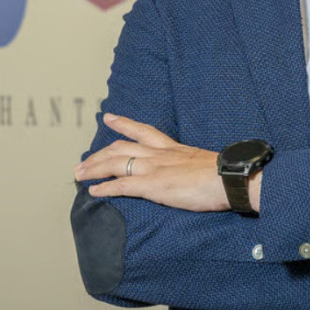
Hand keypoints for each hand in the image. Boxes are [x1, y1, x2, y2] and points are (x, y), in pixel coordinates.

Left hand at [75, 114, 230, 211]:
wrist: (231, 178)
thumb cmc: (224, 174)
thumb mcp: (203, 163)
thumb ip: (191, 165)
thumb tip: (191, 173)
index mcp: (173, 148)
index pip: (143, 131)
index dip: (123, 124)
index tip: (109, 117)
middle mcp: (160, 154)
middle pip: (121, 148)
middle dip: (98, 154)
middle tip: (82, 161)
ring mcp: (155, 168)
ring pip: (115, 163)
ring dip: (94, 169)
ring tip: (79, 175)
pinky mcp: (154, 185)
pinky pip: (123, 185)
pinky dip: (105, 188)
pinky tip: (93, 192)